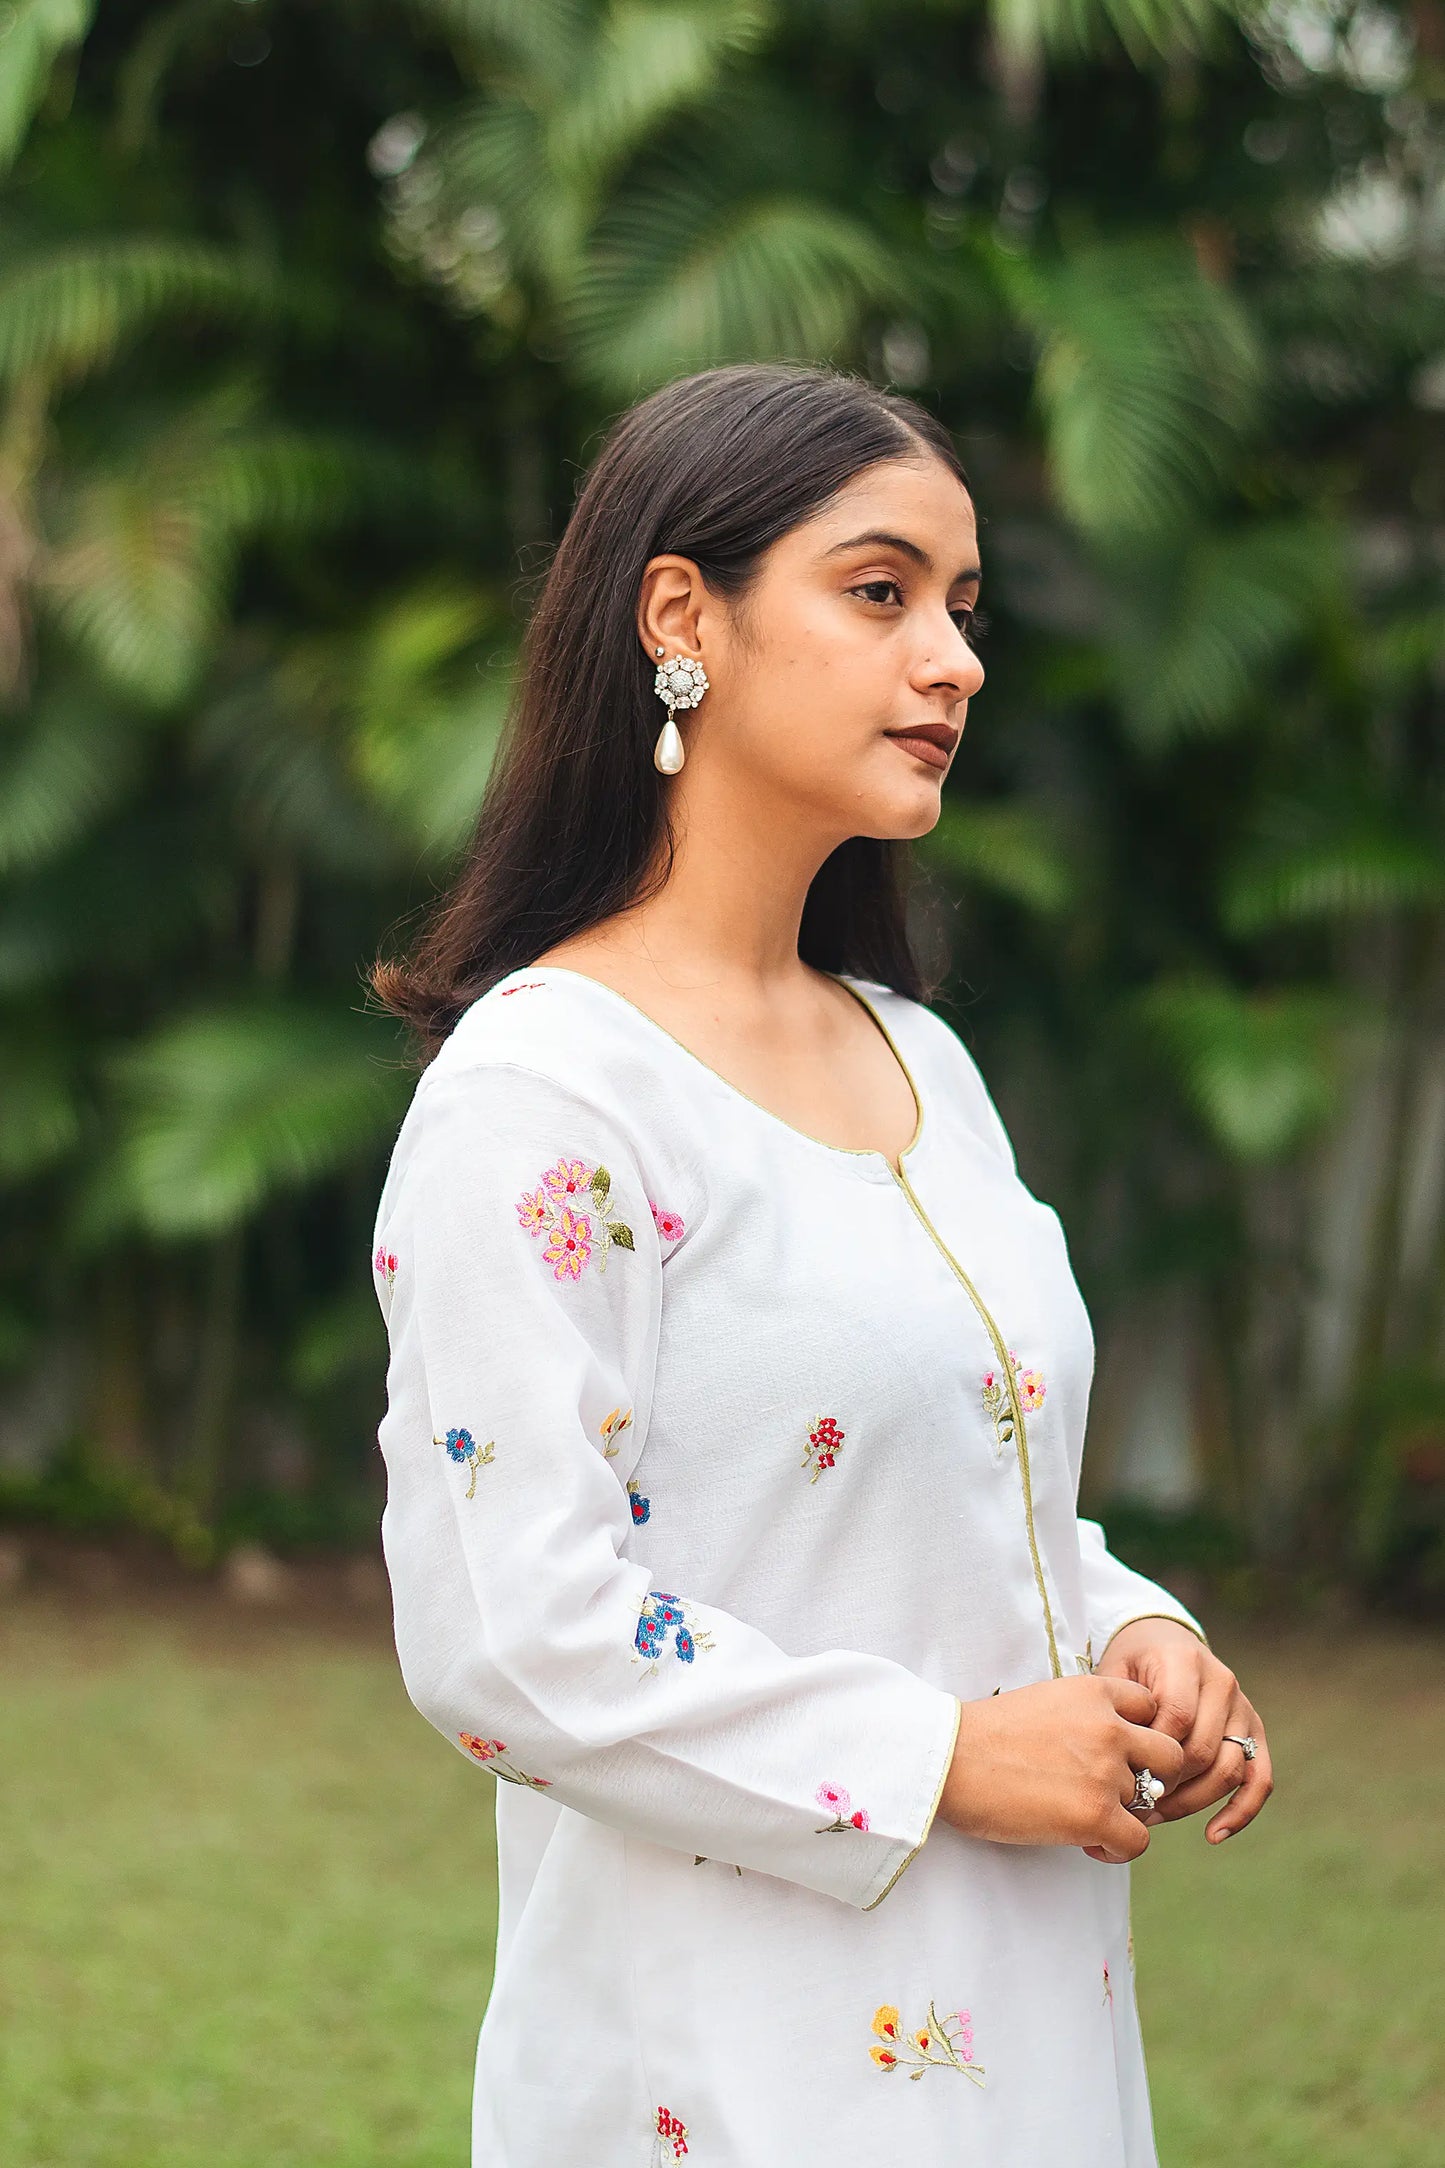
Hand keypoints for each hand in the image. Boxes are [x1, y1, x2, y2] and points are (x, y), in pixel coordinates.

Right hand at [936, 1673, 1185, 1863]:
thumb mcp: (1045, 1701)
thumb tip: (1116, 1751)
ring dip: (1126, 1815)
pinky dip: (1118, 1850)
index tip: (1117, 1755)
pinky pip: (1138, 1841)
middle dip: (1153, 1778)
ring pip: (1151, 1803)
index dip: (1141, 1735)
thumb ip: (1086, 1716)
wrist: (948, 1758)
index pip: (1152, 1708)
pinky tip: (1089, 1845)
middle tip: (1122, 1794)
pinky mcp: (1096, 1813)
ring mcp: (1106, 1771)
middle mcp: (1109, 1727)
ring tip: (1090, 1820)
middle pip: (1169, 1756)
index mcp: (1094, 1691)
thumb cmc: (984, 1734)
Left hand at [1095, 1617, 1273, 1842]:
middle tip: (1135, 1804)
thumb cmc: (1130, 1665)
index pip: (1177, 1718)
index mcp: (1184, 1661)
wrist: (1160, 1641)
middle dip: (1169, 1784)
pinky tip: (1214, 1835)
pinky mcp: (1254, 1731)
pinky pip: (1259, 1778)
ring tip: (1157, 1815)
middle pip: (1204, 1749)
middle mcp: (1221, 1682)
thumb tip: (1122, 1770)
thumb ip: (1119, 1711)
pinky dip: (1241, 1811)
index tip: (1124, 1775)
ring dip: (1194, 1802)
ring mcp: (1242, 1707)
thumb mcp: (1115, 1673)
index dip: (1153, 1754)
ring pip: (1230, 1769)